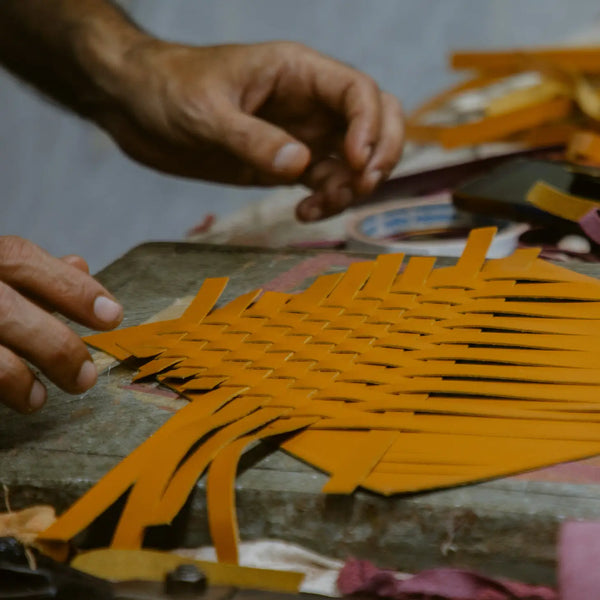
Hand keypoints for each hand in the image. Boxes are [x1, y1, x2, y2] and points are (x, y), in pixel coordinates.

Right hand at [0, 237, 122, 412]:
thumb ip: (30, 274)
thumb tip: (80, 264)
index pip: (23, 259)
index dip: (71, 288)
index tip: (113, 316)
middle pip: (4, 310)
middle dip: (54, 346)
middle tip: (86, 377)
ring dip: (18, 380)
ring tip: (41, 401)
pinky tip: (10, 403)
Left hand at [96, 40, 403, 220]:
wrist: (135, 106)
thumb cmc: (165, 89)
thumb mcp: (205, 112)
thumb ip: (252, 138)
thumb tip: (300, 165)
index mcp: (295, 72)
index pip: (358, 91)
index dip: (370, 126)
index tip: (356, 161)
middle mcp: (307, 103)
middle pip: (374, 120)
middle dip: (380, 154)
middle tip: (360, 184)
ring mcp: (298, 134)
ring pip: (353, 158)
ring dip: (352, 185)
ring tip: (321, 205)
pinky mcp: (283, 163)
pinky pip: (324, 182)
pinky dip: (326, 200)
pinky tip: (303, 212)